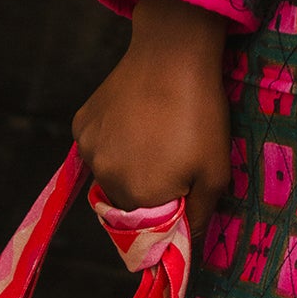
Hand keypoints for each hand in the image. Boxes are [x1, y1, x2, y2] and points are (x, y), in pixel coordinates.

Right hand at [73, 0, 231, 235]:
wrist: (172, 55)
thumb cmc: (200, 116)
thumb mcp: (215, 173)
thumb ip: (198, 216)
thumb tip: (185, 243)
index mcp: (139, 196)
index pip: (146, 230)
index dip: (164, 217)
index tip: (179, 196)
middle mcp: (106, 178)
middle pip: (125, 204)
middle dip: (146, 194)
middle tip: (170, 162)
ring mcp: (89, 150)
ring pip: (108, 177)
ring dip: (126, 170)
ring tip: (152, 140)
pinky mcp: (81, 125)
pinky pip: (95, 149)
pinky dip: (111, 145)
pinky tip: (133, 123)